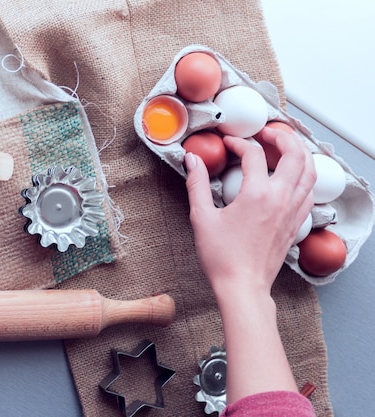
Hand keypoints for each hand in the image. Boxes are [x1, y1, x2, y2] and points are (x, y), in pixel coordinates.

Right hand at [185, 128, 315, 296]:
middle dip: (282, 137)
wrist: (242, 286)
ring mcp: (292, 211)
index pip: (254, 154)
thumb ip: (197, 185)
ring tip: (285, 147)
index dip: (239, 143)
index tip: (228, 143)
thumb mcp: (202, 217)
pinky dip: (304, 176)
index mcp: (257, 194)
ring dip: (299, 153)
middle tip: (267, 133)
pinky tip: (291, 177)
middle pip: (295, 154)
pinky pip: (309, 191)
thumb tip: (192, 161)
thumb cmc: (222, 257)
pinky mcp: (296, 223)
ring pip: (309, 171)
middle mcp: (280, 198)